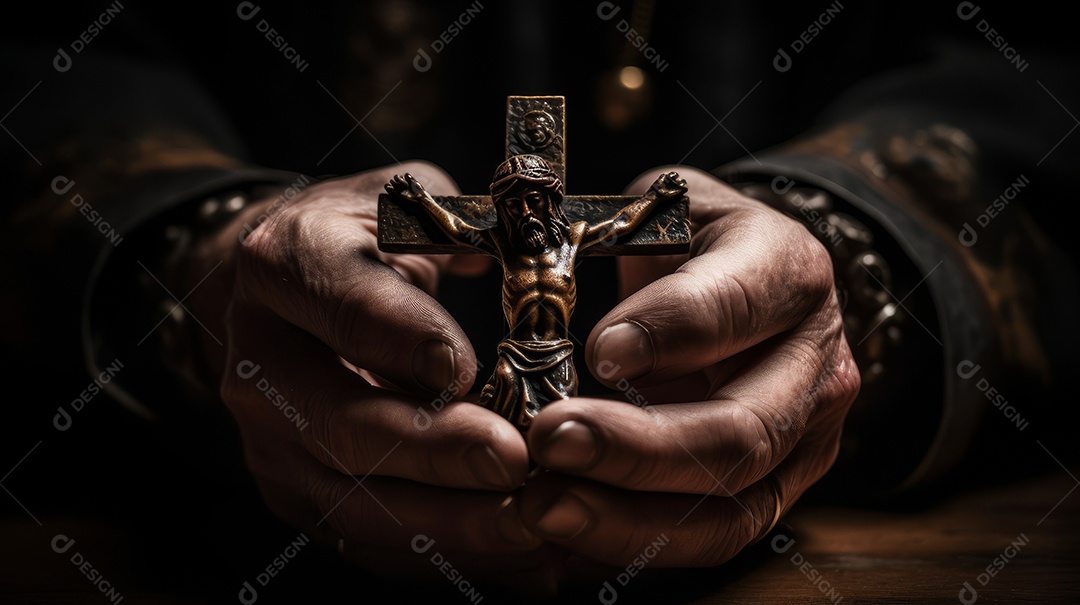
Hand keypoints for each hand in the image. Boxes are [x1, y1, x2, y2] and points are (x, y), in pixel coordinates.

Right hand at [180, 161, 551, 587]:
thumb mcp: (402, 204)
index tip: (463, 366)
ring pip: (355, 499)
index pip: (339, 304)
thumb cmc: (364, 240)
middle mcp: (261, 359)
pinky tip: (518, 554)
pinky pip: (369, 539)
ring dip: (451, 520)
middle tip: (514, 459)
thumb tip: (529, 266)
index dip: (398, 337)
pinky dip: (446, 553)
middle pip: (340, 421)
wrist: (285, 294)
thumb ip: (459, 226)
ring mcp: (271, 437)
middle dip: (434, 450)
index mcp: (284, 266)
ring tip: (535, 520)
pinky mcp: (296, 490)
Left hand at [521, 166, 859, 570]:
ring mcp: (808, 437)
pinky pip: (712, 537)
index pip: (738, 304)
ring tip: (543, 505)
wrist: (750, 287)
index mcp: (789, 271)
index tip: (597, 351)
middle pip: (743, 429)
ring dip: (629, 517)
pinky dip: (635, 543)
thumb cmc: (688, 245)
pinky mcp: (779, 490)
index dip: (671, 331)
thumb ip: (614, 243)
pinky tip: (568, 535)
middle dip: (638, 447)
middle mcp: (816, 361)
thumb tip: (539, 298)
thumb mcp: (659, 215)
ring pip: (731, 502)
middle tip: (551, 441)